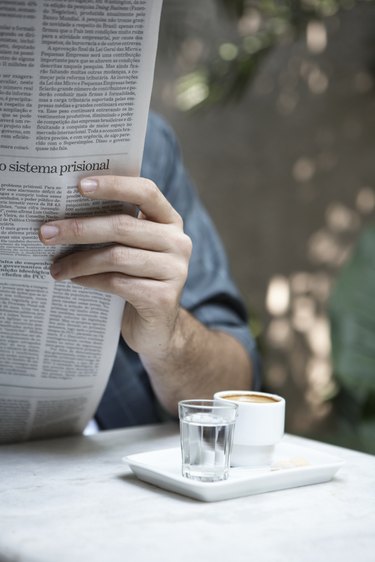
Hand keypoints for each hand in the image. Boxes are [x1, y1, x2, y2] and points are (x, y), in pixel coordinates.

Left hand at [39, 175, 191, 357]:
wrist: (157, 329)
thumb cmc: (137, 280)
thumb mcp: (132, 250)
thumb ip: (117, 229)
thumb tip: (65, 214)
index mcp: (170, 221)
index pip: (145, 191)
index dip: (114, 185)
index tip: (79, 185)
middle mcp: (178, 242)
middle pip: (123, 226)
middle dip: (79, 229)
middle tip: (46, 233)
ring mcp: (175, 271)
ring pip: (116, 257)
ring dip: (78, 261)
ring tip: (55, 267)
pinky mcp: (163, 298)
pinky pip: (117, 283)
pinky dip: (90, 280)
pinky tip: (74, 280)